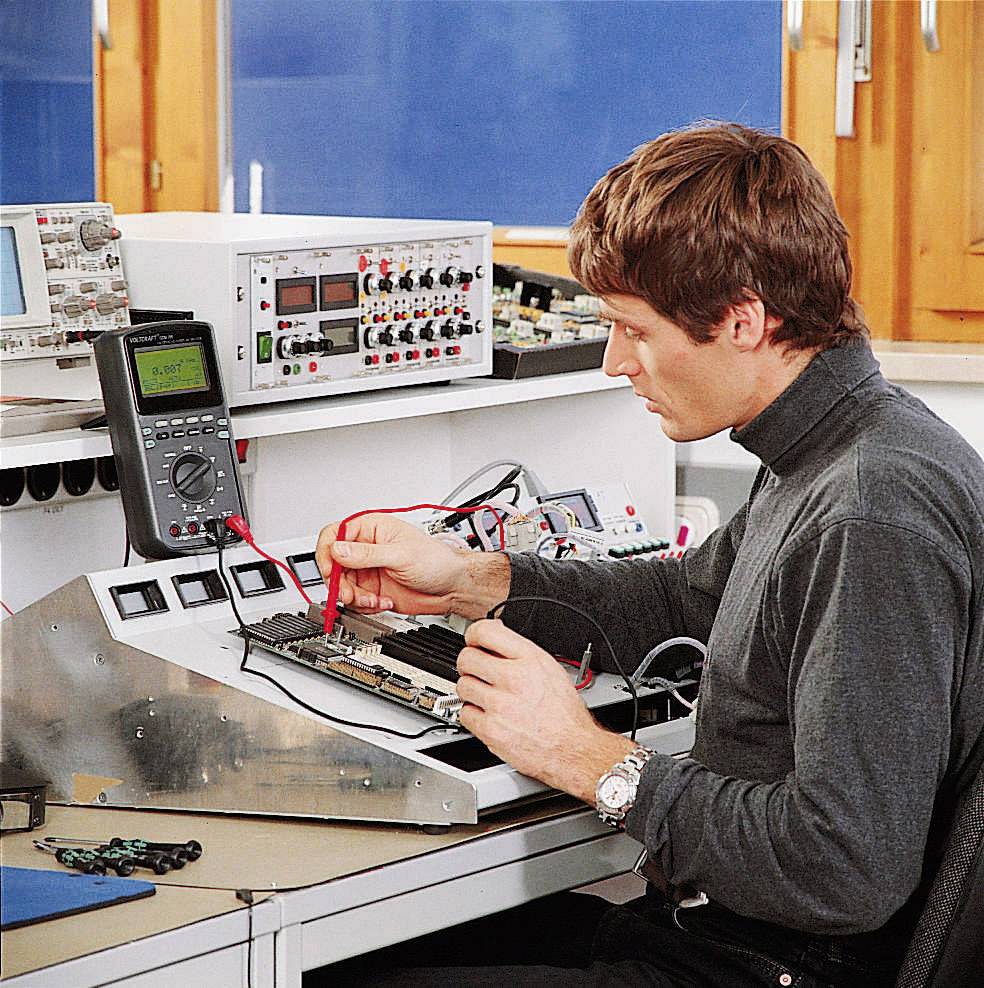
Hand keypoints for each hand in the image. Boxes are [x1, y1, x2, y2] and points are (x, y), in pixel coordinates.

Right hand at [315, 514, 509, 617]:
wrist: (451, 587)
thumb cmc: (436, 561)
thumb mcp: (401, 555)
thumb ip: (367, 554)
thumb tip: (338, 550)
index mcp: (371, 529)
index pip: (334, 535)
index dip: (327, 552)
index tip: (331, 570)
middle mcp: (365, 548)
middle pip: (333, 564)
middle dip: (340, 582)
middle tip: (350, 593)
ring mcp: (367, 570)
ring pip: (341, 585)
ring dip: (354, 597)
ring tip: (373, 599)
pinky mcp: (371, 590)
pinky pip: (353, 600)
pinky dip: (364, 606)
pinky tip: (382, 602)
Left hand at [456, 620, 635, 802]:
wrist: (573, 749)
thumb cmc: (565, 714)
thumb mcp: (550, 669)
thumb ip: (521, 652)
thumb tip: (497, 639)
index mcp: (530, 659)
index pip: (485, 631)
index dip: (473, 635)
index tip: (473, 641)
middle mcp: (514, 679)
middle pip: (467, 658)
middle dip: (469, 664)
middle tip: (477, 671)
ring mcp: (500, 705)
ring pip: (463, 686)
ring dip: (471, 690)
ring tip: (487, 696)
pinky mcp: (491, 730)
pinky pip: (465, 713)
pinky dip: (473, 715)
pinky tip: (488, 715)